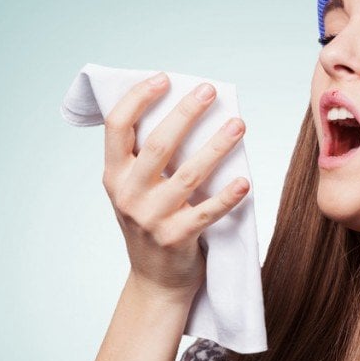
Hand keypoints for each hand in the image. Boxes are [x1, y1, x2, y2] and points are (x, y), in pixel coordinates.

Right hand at [101, 73, 248, 301]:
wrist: (155, 281)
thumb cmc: (151, 223)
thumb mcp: (135, 189)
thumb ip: (147, 157)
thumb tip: (184, 109)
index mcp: (114, 175)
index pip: (117, 126)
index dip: (138, 98)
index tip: (164, 78)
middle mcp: (128, 195)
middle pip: (157, 145)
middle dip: (185, 113)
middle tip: (209, 91)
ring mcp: (151, 219)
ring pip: (187, 175)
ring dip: (216, 147)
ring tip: (239, 125)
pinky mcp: (176, 240)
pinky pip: (206, 214)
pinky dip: (227, 198)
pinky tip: (245, 182)